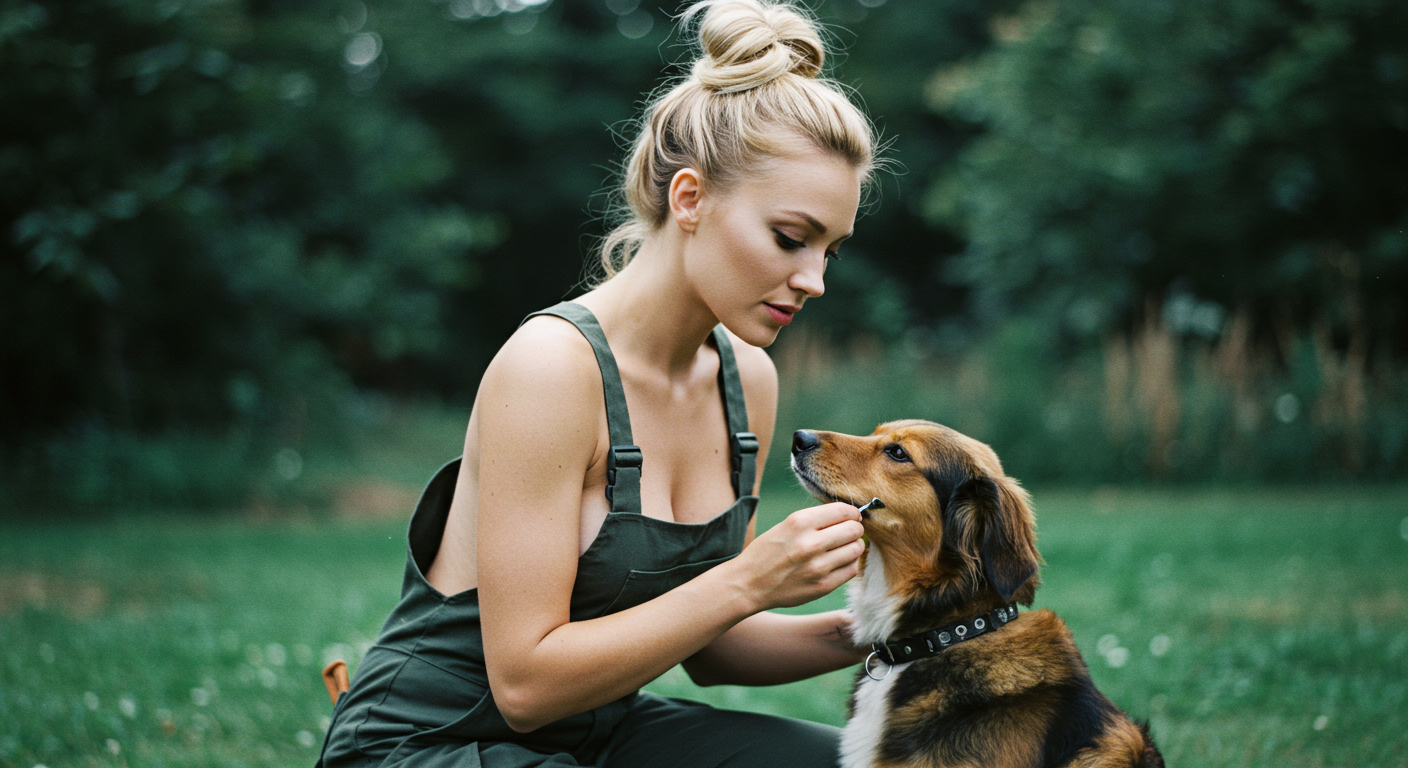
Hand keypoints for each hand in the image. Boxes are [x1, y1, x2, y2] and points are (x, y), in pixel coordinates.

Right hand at [731, 502, 864, 610]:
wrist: (748, 584)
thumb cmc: (767, 552)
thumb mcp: (786, 525)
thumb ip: (816, 520)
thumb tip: (849, 517)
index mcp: (799, 522)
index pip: (843, 511)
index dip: (852, 513)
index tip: (851, 517)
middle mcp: (811, 543)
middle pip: (854, 530)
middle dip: (855, 529)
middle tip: (848, 533)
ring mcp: (818, 566)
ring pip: (856, 549)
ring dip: (853, 546)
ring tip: (842, 548)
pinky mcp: (823, 586)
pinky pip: (851, 569)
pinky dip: (848, 564)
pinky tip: (836, 563)